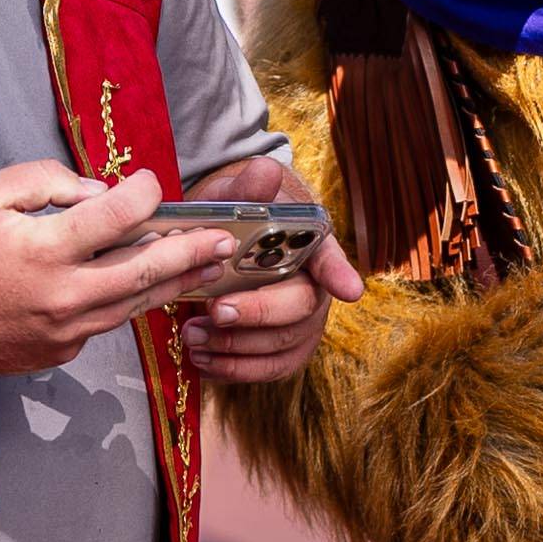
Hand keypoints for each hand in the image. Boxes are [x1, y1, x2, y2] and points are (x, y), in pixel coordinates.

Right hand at [0, 159, 239, 377]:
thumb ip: (50, 182)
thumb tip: (101, 194)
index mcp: (42, 250)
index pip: (115, 218)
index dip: (142, 195)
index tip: (150, 184)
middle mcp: (60, 296)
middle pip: (144, 273)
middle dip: (192, 252)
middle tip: (227, 239)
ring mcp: (63, 332)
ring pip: (134, 305)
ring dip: (176, 283)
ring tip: (211, 264)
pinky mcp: (60, 352)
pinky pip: (103, 322)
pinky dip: (125, 301)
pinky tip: (147, 286)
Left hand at [176, 154, 363, 384]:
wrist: (221, 247)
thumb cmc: (235, 219)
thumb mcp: (234, 195)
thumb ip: (246, 188)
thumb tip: (262, 171)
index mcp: (309, 243)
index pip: (330, 256)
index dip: (340, 274)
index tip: (349, 291)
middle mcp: (314, 285)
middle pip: (301, 306)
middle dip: (259, 312)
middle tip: (214, 309)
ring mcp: (302, 322)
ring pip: (283, 344)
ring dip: (237, 346)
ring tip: (193, 335)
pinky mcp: (282, 350)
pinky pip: (269, 369)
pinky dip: (234, 370)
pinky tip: (203, 361)